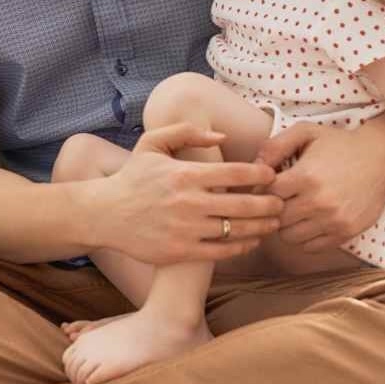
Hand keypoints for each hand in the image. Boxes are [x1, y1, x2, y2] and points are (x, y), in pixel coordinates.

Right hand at [98, 122, 281, 264]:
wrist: (104, 213)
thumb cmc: (132, 178)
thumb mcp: (151, 145)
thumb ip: (186, 132)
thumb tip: (222, 136)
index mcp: (185, 174)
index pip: (237, 172)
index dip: (262, 174)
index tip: (271, 176)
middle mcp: (189, 202)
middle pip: (246, 204)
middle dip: (271, 204)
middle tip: (281, 203)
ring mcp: (186, 229)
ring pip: (239, 230)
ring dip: (263, 226)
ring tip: (272, 222)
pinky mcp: (182, 251)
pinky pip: (224, 251)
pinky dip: (244, 246)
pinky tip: (251, 239)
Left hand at [256, 122, 384, 251]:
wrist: (381, 158)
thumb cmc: (339, 144)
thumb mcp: (306, 132)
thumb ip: (275, 146)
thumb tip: (253, 167)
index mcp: (305, 177)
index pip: (265, 195)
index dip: (260, 191)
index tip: (264, 186)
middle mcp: (319, 202)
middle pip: (275, 218)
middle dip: (271, 210)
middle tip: (276, 201)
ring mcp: (334, 220)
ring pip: (289, 236)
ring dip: (285, 226)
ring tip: (291, 211)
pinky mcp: (346, 232)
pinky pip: (311, 247)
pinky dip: (304, 238)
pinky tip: (306, 222)